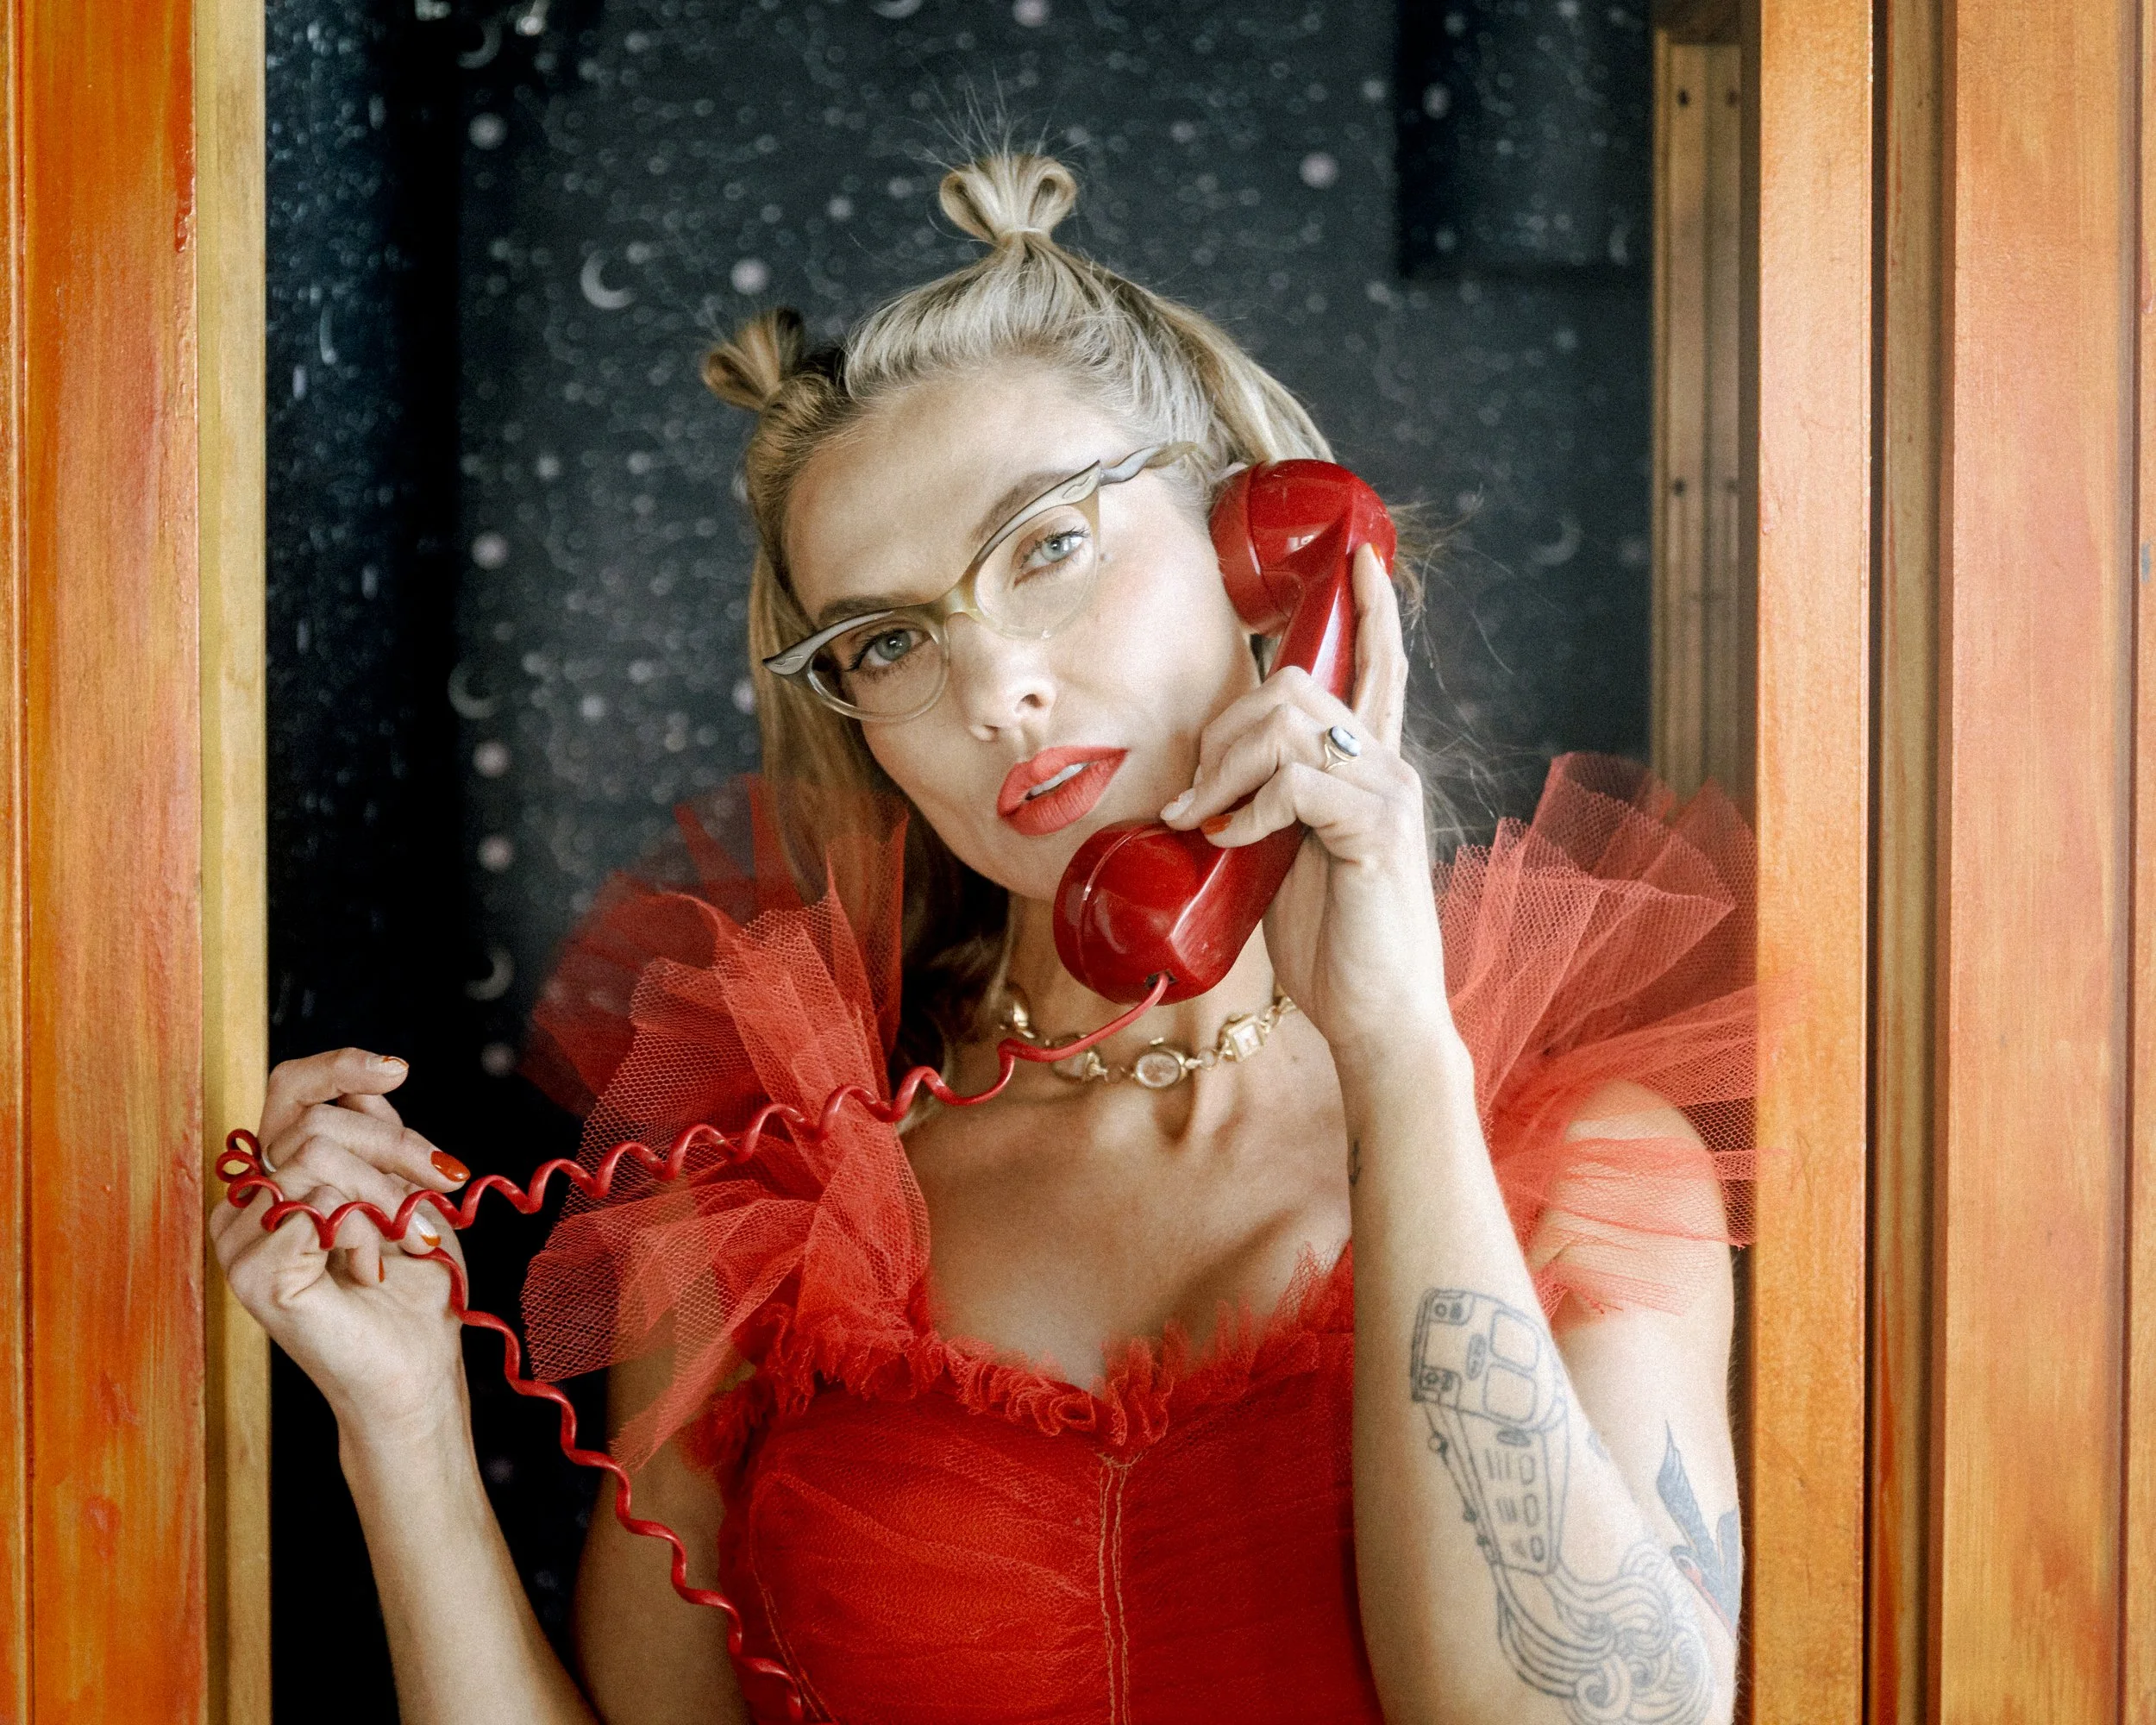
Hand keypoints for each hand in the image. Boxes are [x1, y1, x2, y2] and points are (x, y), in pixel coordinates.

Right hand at [212, 1047, 473, 1445]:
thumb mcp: (405, 1193)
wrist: (415, 1368)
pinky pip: (317, 1207)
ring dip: (387, 1198)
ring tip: (407, 1243)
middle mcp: (247, 1204)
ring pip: (318, 1158)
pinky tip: (371, 1270)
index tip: (399, 1069)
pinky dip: (365, 1232)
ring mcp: (240, 1241)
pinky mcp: (252, 1274)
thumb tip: (369, 1078)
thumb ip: (375, 1137)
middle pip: (317, 1122)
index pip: (288, 1091)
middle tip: (443, 1186)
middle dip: (397, 1149)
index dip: (338, 1067)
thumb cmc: (413, 1288)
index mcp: (278, 1178)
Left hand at [1159, 543, 1454, 1064]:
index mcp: (1374, 769)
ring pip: (1287, 724)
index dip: (1369, 610)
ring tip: (1207, 821)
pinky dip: (1248, 810)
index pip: (1376, 668)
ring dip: (1224, 768)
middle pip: (1295, 687)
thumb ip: (1269, 808)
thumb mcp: (1289, 859)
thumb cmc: (1336, 947)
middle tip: (1195, 794)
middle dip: (1223, 729)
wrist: (1379, 1020)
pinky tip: (1233, 843)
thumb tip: (1208, 790)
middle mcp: (1389, 767)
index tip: (1359, 558)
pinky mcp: (1375, 830)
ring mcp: (1388, 794)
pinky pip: (1294, 783)